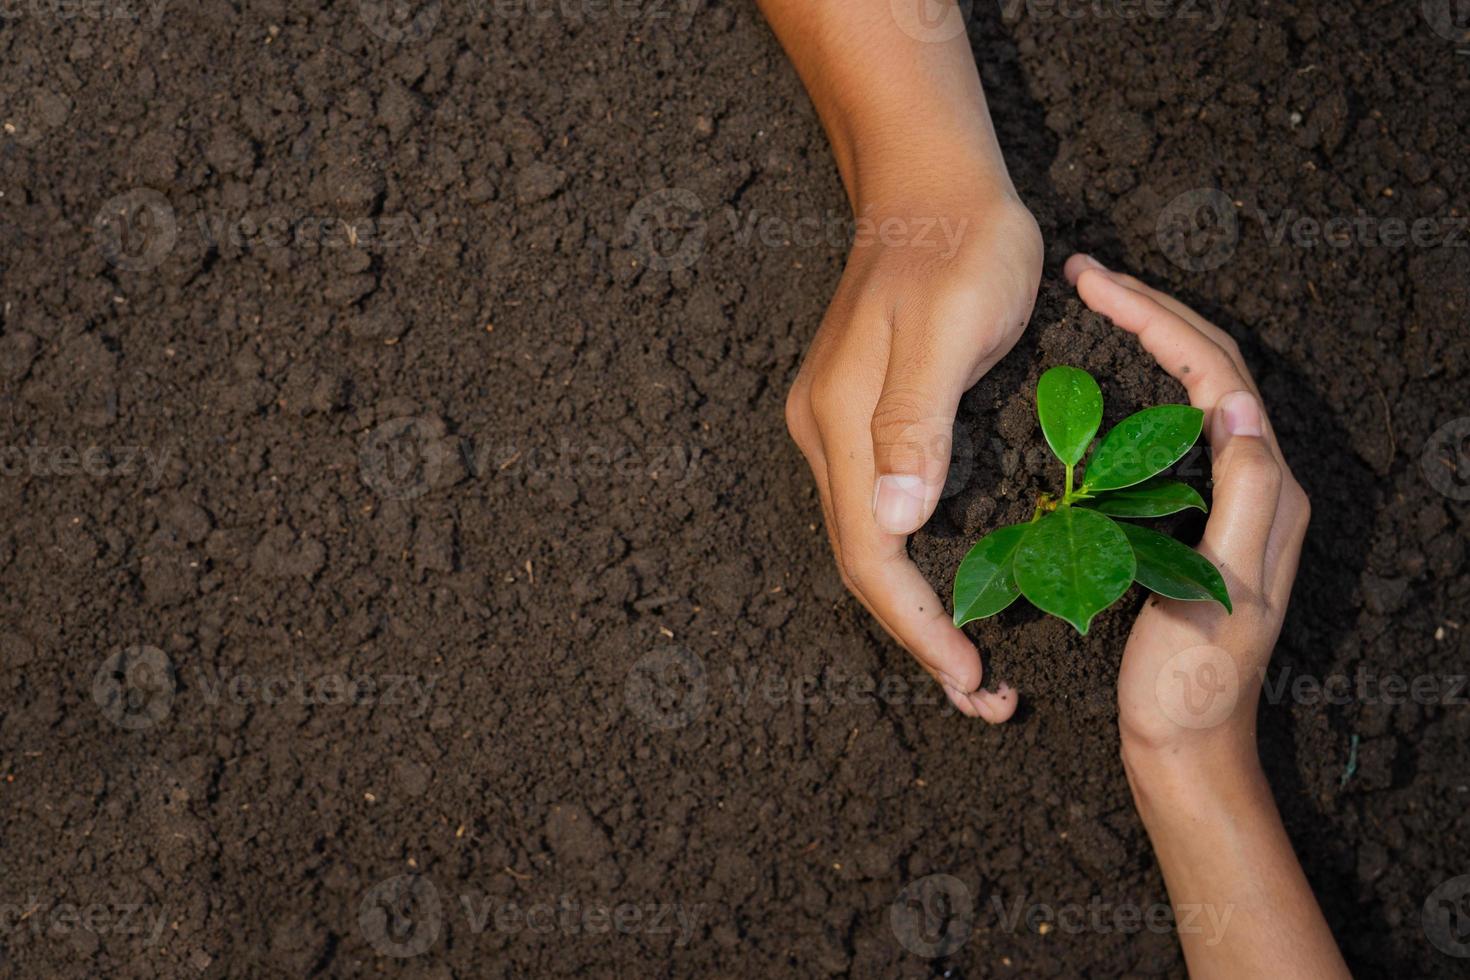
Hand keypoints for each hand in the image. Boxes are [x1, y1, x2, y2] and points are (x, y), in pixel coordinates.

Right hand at [785, 191, 1041, 721]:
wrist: (930, 183)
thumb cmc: (959, 247)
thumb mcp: (948, 329)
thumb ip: (916, 425)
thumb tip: (894, 525)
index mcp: (843, 425)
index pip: (870, 556)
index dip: (918, 627)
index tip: (970, 679)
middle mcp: (828, 435)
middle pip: (862, 563)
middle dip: (917, 636)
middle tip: (983, 695)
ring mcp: (839, 425)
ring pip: (868, 542)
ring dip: (915, 608)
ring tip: (971, 659)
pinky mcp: (861, 414)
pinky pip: (879, 510)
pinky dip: (914, 562)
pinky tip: (952, 581)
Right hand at [1067, 255, 1347, 979]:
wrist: (1186, 749)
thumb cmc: (1193, 683)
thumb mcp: (1223, 590)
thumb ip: (1244, 498)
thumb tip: (1240, 406)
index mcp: (1264, 491)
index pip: (1217, 374)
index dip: (1158, 319)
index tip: (1096, 283)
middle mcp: (1255, 485)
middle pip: (1210, 368)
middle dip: (1153, 310)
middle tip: (1089, 273)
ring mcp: (1226, 501)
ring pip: (1191, 391)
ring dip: (1149, 338)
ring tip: (1096, 303)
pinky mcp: (1194, 520)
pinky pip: (1171, 429)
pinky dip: (1140, 386)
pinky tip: (1103, 382)